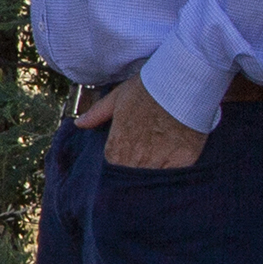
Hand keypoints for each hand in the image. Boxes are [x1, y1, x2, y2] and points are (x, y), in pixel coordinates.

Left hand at [77, 74, 205, 169]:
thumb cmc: (149, 88)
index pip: (112, 170)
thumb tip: (80, 124)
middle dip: (133, 177)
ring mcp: (159, 161)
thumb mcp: (118, 97)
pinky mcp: (183, 161)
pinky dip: (170, 177)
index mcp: (118, 145)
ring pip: (150, 181)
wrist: (182, 82)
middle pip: (130, 179)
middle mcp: (136, 158)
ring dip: (150, 179)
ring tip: (154, 173)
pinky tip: (171, 171)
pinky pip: (172, 178)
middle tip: (139, 171)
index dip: (118, 168)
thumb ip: (98, 113)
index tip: (125, 163)